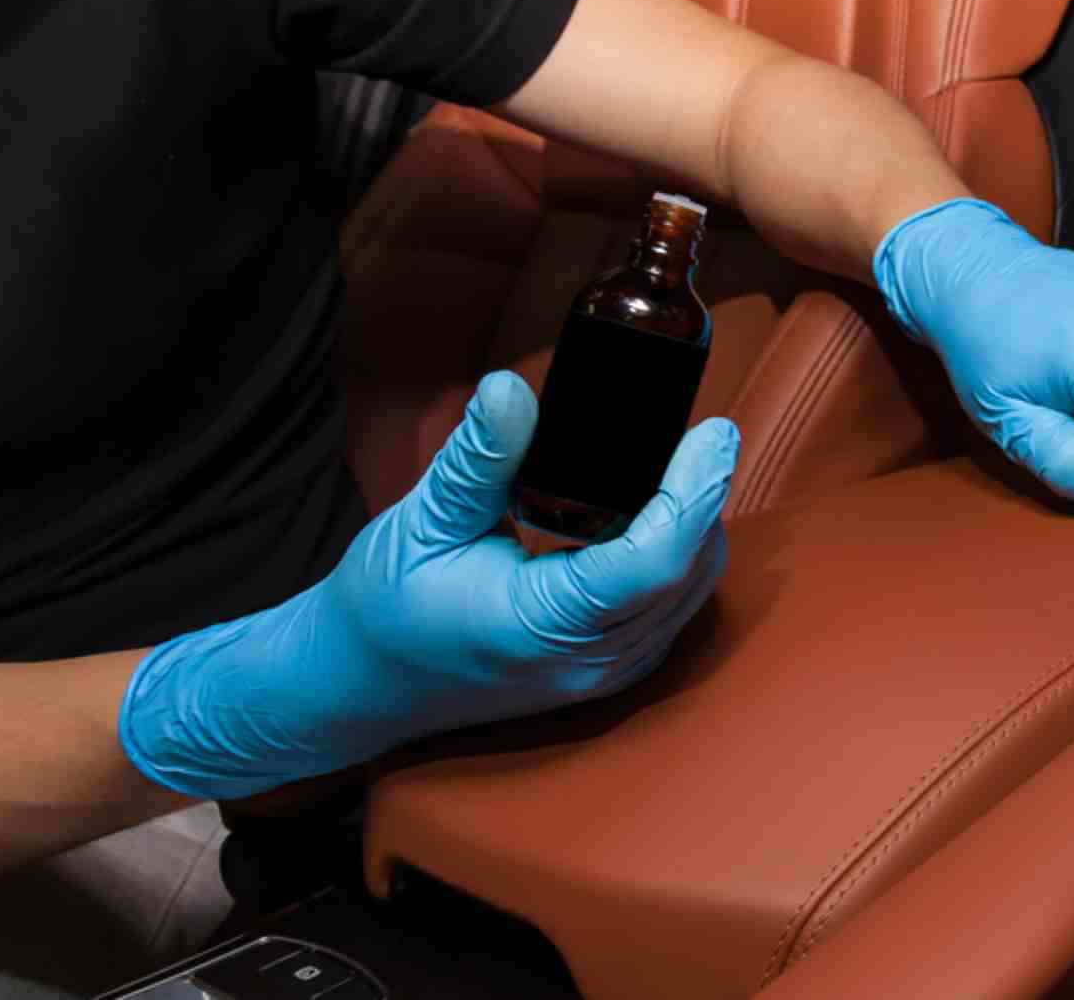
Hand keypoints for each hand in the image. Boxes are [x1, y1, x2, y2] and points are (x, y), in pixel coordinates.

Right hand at [118, 373, 736, 800]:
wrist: (360, 686)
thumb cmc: (383, 608)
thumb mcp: (420, 523)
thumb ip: (476, 459)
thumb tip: (509, 388)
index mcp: (542, 626)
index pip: (654, 560)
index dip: (694, 491)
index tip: (713, 431)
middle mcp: (589, 661)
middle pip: (688, 569)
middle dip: (701, 497)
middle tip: (696, 432)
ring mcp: (606, 673)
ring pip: (691, 591)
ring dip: (696, 526)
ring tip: (681, 461)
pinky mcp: (610, 669)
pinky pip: (673, 607)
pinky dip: (680, 556)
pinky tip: (662, 512)